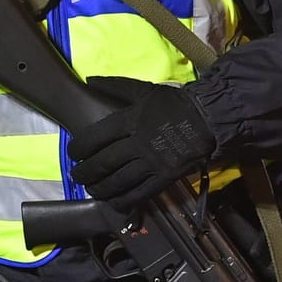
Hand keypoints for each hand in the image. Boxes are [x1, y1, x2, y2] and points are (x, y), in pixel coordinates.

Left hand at [67, 76, 217, 208]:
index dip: (79, 148)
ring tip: (91, 189)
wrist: (208, 119)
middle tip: (76, 175)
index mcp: (130, 121)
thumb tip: (89, 80)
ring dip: (100, 188)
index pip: (96, 137)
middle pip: (103, 163)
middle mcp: (138, 144)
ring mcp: (151, 163)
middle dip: (85, 172)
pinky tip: (114, 202)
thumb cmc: (174, 104)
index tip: (73, 152)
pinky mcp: (164, 177)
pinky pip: (140, 193)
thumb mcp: (144, 90)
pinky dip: (123, 200)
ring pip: (118, 181)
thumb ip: (114, 86)